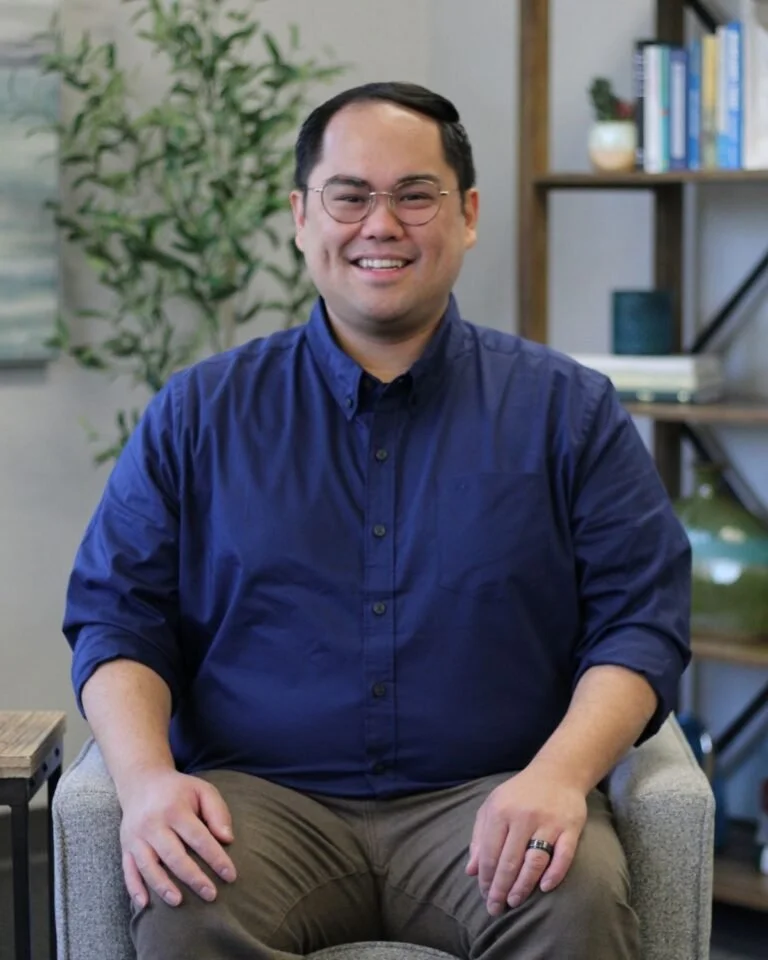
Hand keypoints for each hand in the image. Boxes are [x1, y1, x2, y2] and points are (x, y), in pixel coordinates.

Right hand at [119, 768, 236, 908]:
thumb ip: (217, 812)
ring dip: (163, 886)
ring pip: (148, 866)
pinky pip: (128, 870)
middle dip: (193, 878)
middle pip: (174, 856)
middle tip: (211, 895)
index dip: (216, 858)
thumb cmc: (179, 790)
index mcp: (175, 809)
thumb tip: (227, 839)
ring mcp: (136, 836)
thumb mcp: (202, 790)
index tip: (231, 875)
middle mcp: (153, 824)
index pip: (199, 838)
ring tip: (179, 902)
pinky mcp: (125, 846)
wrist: (142, 781)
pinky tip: (144, 905)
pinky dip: (134, 889)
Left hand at [465, 766, 587, 915]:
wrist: (557, 773)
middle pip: (510, 861)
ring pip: (534, 862)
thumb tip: (470, 871)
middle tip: (495, 909)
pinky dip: (554, 874)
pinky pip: (563, 856)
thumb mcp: (493, 806)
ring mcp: (548, 823)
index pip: (490, 853)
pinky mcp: (570, 828)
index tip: (484, 895)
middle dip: (500, 889)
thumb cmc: (519, 794)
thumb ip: (480, 837)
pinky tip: (544, 888)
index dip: (485, 878)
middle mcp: (524, 817)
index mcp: (501, 811)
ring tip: (514, 902)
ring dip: (523, 886)